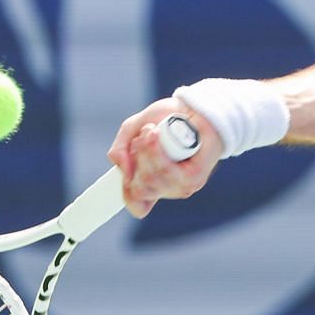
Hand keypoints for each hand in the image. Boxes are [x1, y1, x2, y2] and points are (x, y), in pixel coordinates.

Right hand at [107, 97, 223, 217]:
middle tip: (142, 138)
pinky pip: (166, 171)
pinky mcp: (194, 177)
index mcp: (153, 183)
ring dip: (145, 150)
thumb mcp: (133, 129)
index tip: (125, 173)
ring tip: (152, 131)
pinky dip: (157, 150)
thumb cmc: (166, 120)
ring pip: (150, 179)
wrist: (195, 107)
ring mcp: (182, 185)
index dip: (126, 194)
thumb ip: (120, 148)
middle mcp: (168, 188)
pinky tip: (158, 134)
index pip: (137, 206)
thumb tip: (119, 166)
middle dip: (135, 159)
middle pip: (139, 190)